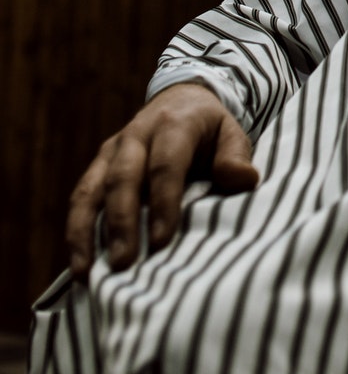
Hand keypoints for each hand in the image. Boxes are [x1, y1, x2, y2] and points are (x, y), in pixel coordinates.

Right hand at [66, 82, 258, 278]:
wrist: (181, 100)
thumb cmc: (210, 128)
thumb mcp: (231, 132)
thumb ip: (235, 156)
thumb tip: (245, 180)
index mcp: (173, 124)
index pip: (166, 164)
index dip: (163, 202)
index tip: (161, 241)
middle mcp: (136, 134)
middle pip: (123, 177)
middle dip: (121, 222)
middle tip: (123, 263)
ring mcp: (112, 149)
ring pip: (92, 189)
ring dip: (86, 232)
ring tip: (86, 272)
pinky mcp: (98, 165)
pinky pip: (81, 197)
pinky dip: (76, 231)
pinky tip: (80, 265)